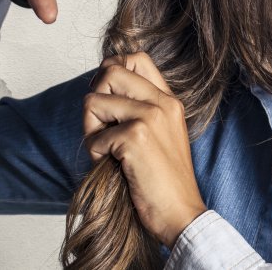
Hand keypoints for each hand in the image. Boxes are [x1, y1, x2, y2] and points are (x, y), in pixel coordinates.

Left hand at [84, 53, 207, 246]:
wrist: (181, 213)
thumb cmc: (164, 180)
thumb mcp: (162, 135)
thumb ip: (142, 109)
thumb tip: (102, 89)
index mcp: (169, 100)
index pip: (136, 58)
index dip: (111, 71)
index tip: (107, 98)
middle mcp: (162, 103)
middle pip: (109, 71)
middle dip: (94, 98)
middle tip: (101, 127)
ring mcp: (150, 118)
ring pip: (93, 101)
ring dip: (91, 129)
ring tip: (107, 151)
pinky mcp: (136, 138)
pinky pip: (94, 137)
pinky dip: (95, 154)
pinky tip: (114, 167)